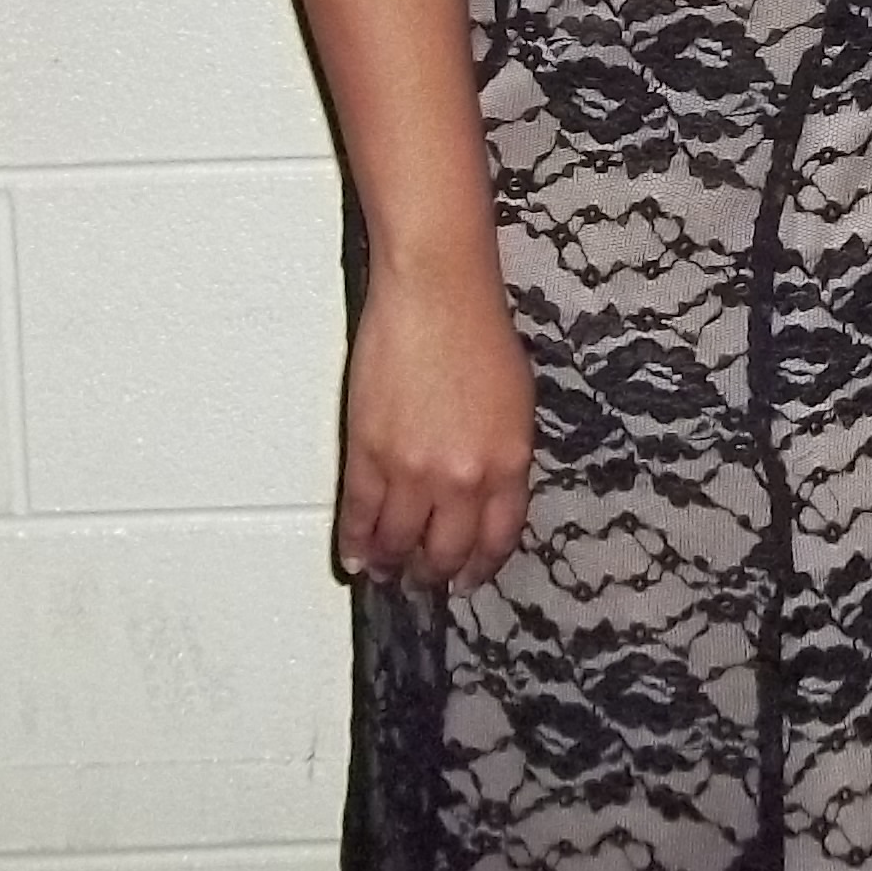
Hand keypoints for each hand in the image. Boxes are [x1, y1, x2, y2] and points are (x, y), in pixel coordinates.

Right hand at [336, 256, 533, 590]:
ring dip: (392, 564)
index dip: (480, 566)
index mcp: (510, 462)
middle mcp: (465, 477)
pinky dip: (356, 543)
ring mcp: (414, 470)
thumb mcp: (516, 404)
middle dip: (434, 573)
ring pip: (399, 542)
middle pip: (447, 551)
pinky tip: (356, 557)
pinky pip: (360, 516)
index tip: (469, 578)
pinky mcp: (370, 454)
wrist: (438, 292)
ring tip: (388, 571)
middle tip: (424, 578)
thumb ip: (503, 457)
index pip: (497, 539)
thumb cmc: (478, 331)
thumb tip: (485, 496)